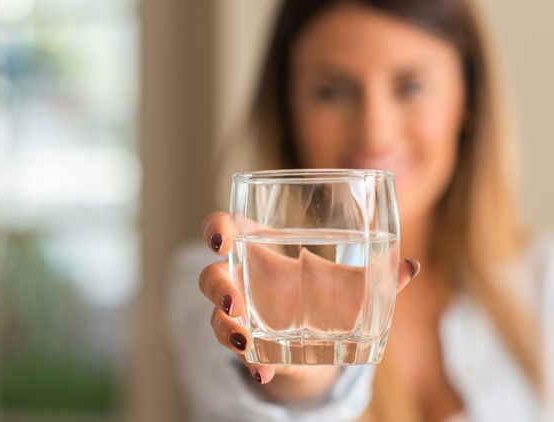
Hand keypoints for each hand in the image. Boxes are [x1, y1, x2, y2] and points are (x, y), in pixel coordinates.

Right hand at [199, 212, 419, 400]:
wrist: (320, 340)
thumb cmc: (328, 295)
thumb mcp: (350, 284)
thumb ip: (377, 275)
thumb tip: (410, 266)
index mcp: (259, 246)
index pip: (225, 227)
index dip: (215, 228)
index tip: (220, 238)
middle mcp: (243, 278)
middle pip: (211, 275)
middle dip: (217, 286)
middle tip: (234, 299)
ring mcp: (241, 314)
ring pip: (217, 316)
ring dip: (225, 327)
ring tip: (244, 341)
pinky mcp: (248, 345)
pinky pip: (239, 352)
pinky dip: (252, 362)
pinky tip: (265, 371)